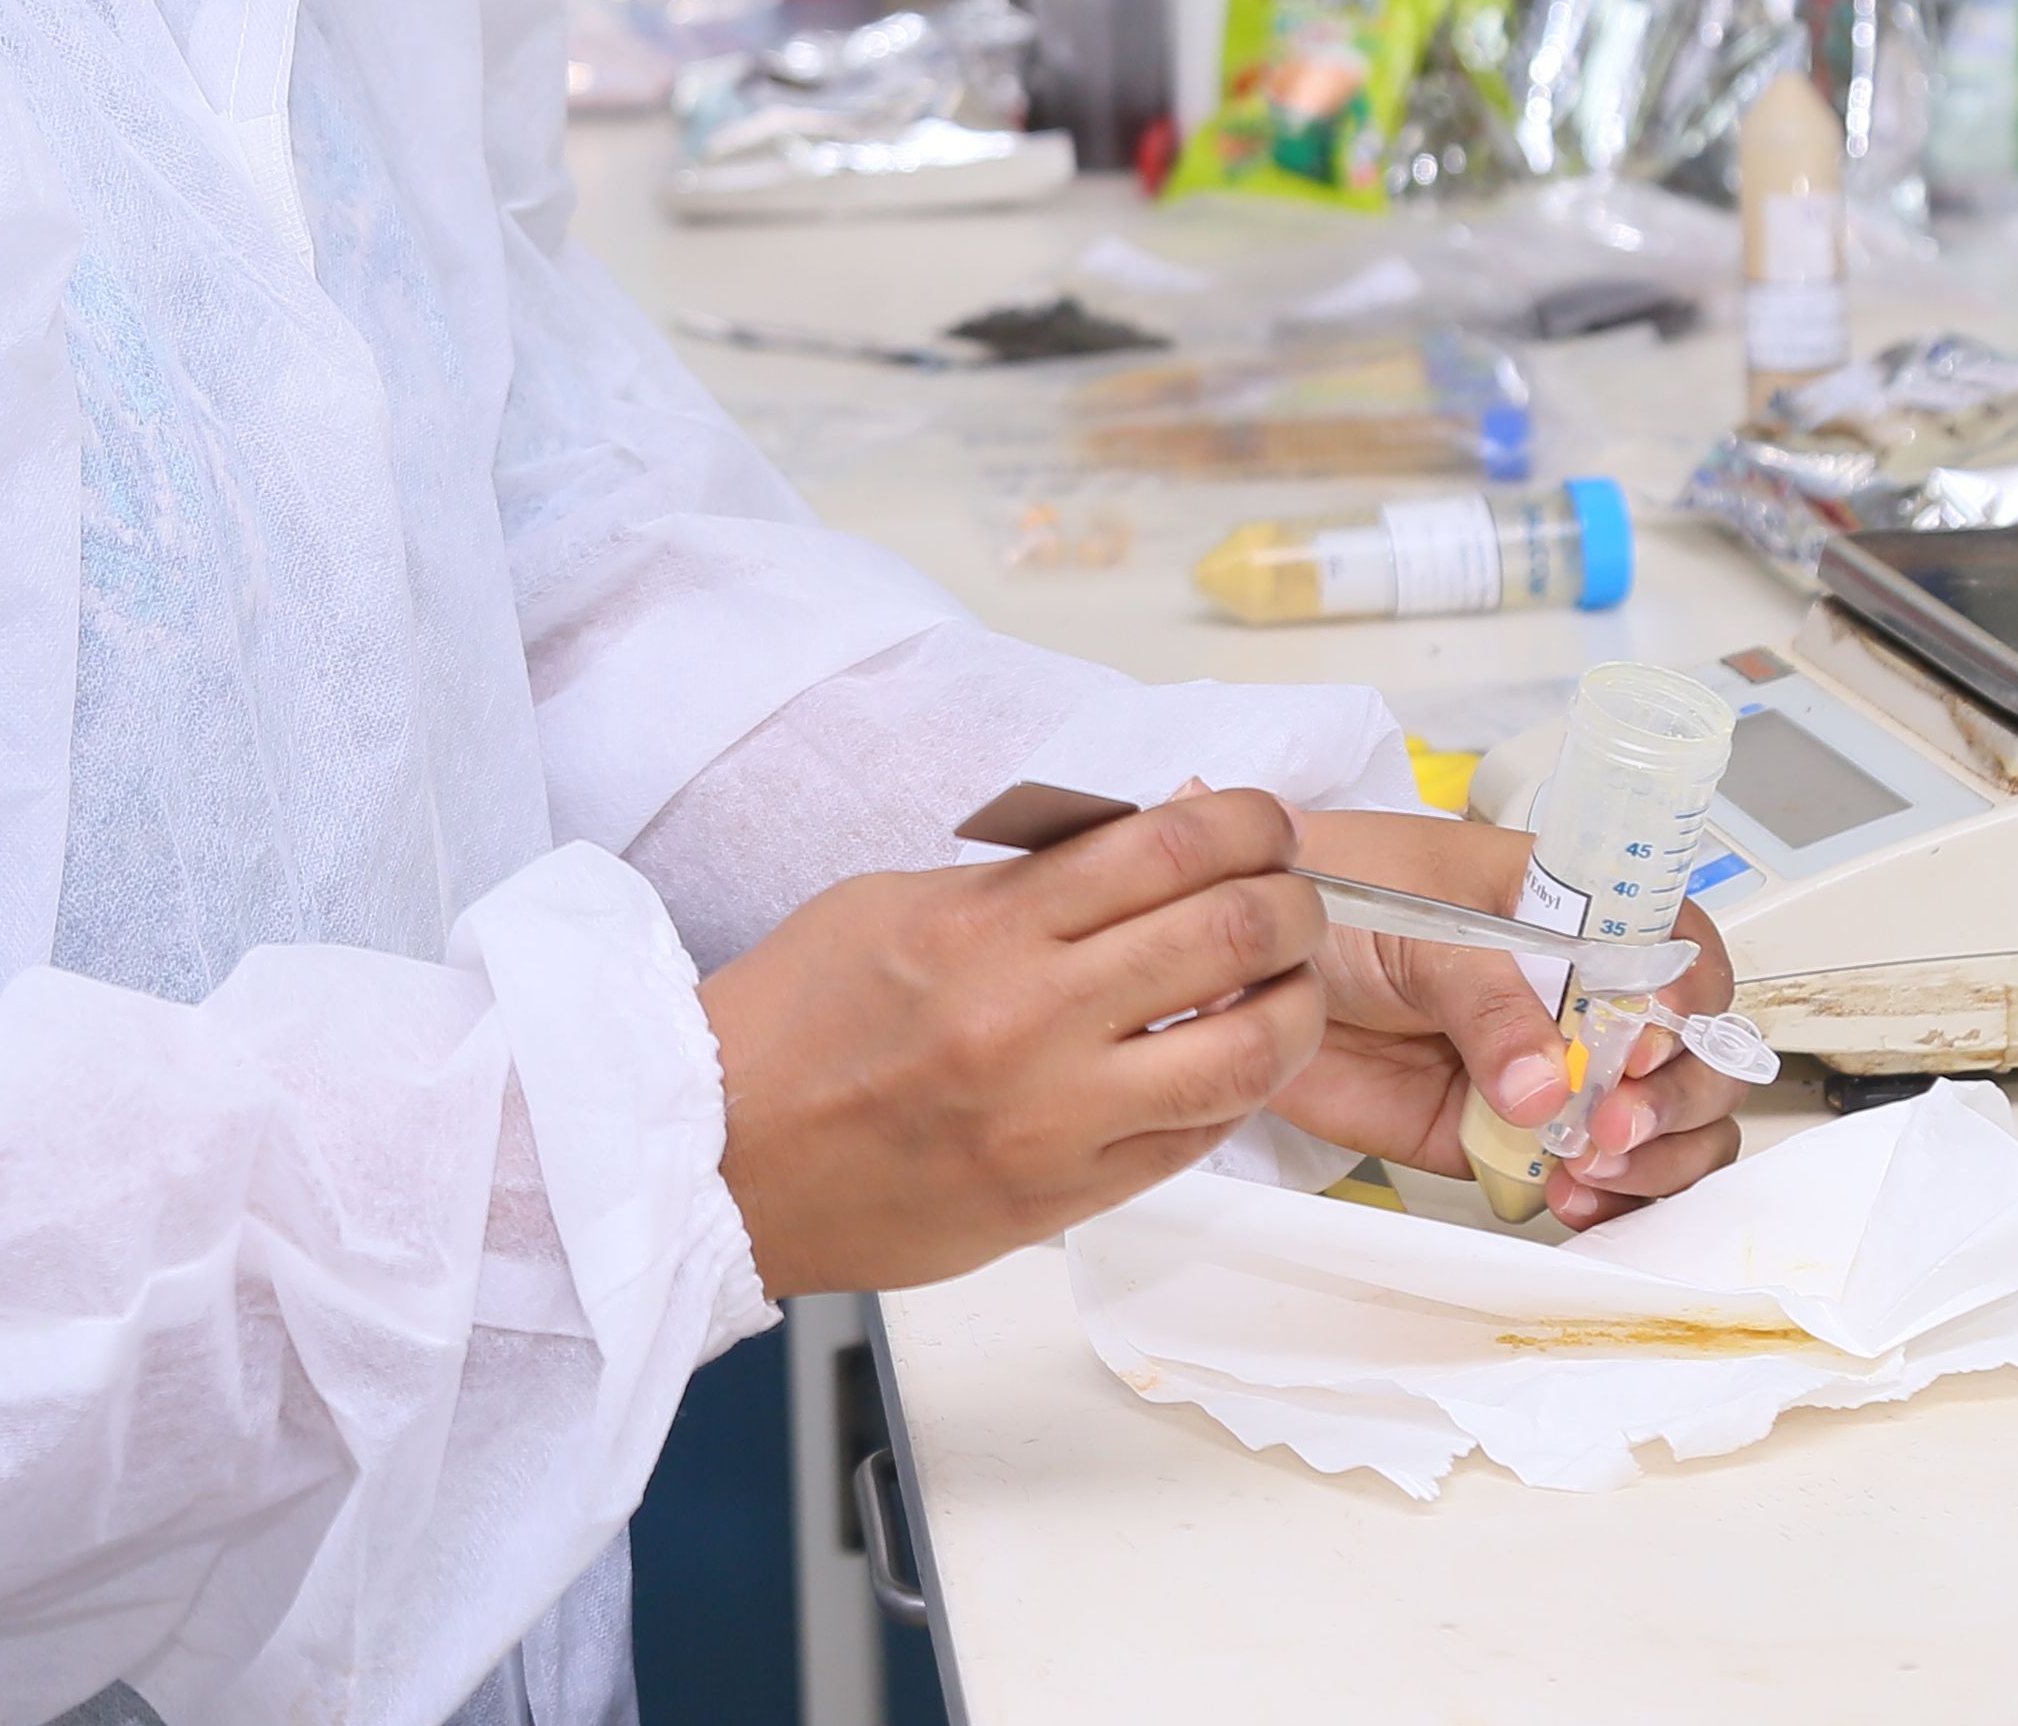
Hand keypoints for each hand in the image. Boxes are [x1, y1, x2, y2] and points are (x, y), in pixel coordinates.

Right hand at [698, 784, 1332, 1297]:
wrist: (722, 1157)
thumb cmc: (794, 1021)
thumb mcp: (894, 902)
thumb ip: (1019, 882)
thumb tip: (1133, 851)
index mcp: (987, 922)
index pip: (1171, 845)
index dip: (1251, 822)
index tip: (1266, 824)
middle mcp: (1033, 1014)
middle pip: (1234, 933)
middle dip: (1296, 905)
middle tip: (1296, 901)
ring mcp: (1057, 1115)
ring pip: (1247, 1052)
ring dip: (1296, 1008)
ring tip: (1290, 990)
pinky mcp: (1064, 1196)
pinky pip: (1196, 1141)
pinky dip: (1235, 1093)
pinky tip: (1229, 1066)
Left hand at [1265, 810, 1750, 1228]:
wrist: (1250, 965)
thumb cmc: (1341, 898)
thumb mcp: (1419, 923)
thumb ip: (1487, 997)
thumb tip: (1546, 1089)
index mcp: (1579, 912)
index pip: (1680, 953)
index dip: (1685, 1004)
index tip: (1644, 1043)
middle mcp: (1583, 996)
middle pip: (1694, 1054)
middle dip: (1677, 1098)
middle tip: (1615, 1123)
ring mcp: (1556, 1074)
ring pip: (1664, 1128)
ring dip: (1657, 1160)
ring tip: (1593, 1168)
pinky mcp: (1512, 1140)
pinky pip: (1590, 1181)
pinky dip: (1608, 1203)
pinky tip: (1573, 1199)